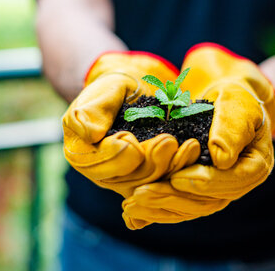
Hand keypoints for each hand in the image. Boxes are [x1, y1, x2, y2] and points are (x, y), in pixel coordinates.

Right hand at [62, 52, 199, 197]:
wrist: (131, 92)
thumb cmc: (112, 89)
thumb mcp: (101, 92)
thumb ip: (91, 111)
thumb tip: (90, 134)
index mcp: (80, 154)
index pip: (98, 164)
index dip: (115, 155)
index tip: (129, 139)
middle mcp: (102, 174)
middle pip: (127, 179)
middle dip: (150, 162)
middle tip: (168, 141)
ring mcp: (127, 180)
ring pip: (151, 184)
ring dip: (171, 166)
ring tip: (188, 146)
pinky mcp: (151, 179)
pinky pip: (166, 181)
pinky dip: (182, 169)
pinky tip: (194, 152)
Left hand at [122, 43, 274, 227]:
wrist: (225, 101)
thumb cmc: (233, 97)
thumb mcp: (236, 103)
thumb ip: (232, 128)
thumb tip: (222, 160)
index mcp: (255, 165)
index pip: (232, 182)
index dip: (205, 183)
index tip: (177, 177)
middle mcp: (237, 184)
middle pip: (208, 202)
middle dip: (173, 199)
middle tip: (142, 194)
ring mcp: (217, 190)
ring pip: (190, 208)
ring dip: (160, 208)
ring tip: (131, 203)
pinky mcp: (197, 190)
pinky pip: (179, 206)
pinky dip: (156, 210)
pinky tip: (131, 212)